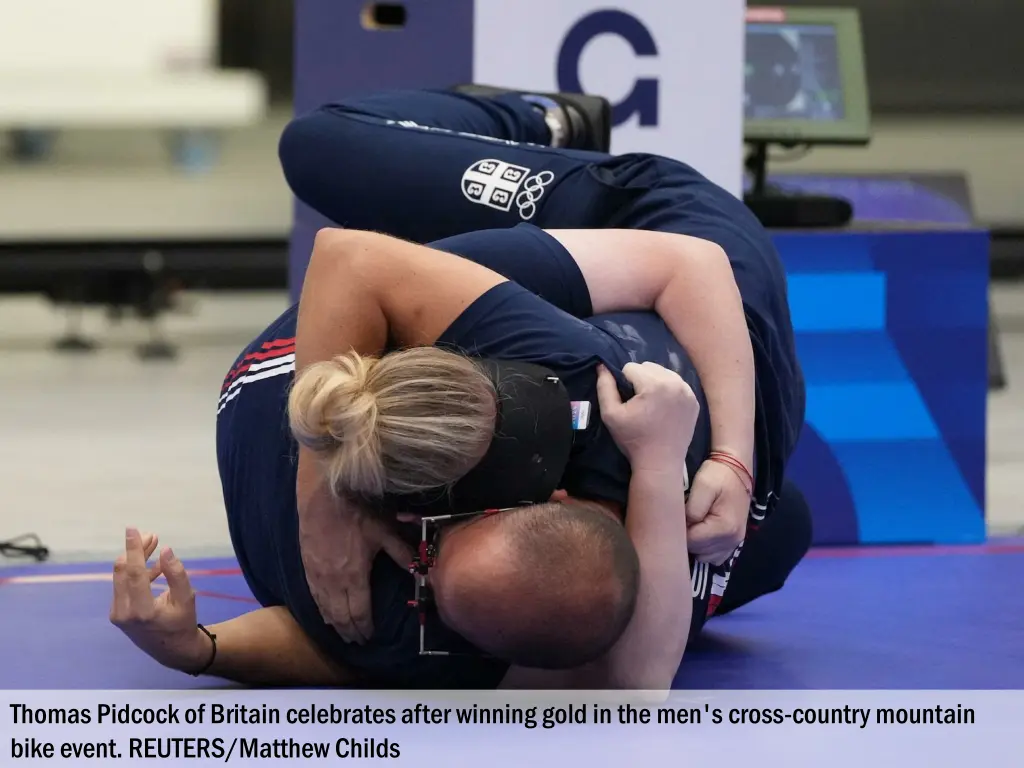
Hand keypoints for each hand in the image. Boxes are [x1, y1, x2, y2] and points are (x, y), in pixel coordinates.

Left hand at [109, 528, 210, 672]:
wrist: (172, 652)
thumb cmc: (183, 624)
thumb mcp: (187, 599)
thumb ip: (177, 574)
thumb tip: (166, 550)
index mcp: (142, 611)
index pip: (133, 573)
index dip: (133, 549)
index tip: (132, 529)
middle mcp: (124, 613)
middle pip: (124, 571)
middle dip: (136, 550)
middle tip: (152, 535)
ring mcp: (118, 614)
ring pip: (121, 577)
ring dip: (136, 559)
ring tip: (153, 544)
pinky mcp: (117, 613)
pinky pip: (123, 585)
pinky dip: (137, 573)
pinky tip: (154, 566)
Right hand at [299, 502, 413, 643]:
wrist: (323, 498)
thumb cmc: (356, 513)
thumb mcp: (384, 531)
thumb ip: (401, 552)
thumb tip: (419, 569)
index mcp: (354, 576)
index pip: (359, 612)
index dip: (365, 627)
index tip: (371, 636)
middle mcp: (334, 583)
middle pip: (341, 617)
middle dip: (350, 632)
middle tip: (358, 642)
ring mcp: (317, 577)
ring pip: (325, 610)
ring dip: (335, 625)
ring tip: (343, 635)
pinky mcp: (307, 569)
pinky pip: (314, 598)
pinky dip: (321, 612)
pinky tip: (325, 616)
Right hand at [595, 362, 699, 469]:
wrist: (660, 463)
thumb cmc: (633, 439)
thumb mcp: (611, 414)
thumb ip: (604, 387)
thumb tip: (601, 366)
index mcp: (655, 384)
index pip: (630, 368)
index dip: (623, 383)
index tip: (627, 403)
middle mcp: (675, 382)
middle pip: (649, 366)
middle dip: (640, 380)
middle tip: (638, 403)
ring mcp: (688, 391)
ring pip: (664, 373)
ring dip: (654, 382)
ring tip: (650, 404)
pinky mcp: (694, 400)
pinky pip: (677, 384)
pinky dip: (668, 390)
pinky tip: (663, 408)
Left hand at [686, 459, 749, 564]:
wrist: (736, 469)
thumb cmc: (717, 475)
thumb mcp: (702, 486)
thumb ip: (691, 510)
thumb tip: (682, 528)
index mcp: (724, 528)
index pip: (691, 542)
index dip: (679, 531)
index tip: (675, 517)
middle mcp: (732, 540)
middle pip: (698, 551)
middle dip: (687, 538)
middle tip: (683, 519)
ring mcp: (735, 543)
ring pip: (705, 557)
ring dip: (695, 545)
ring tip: (692, 525)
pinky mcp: (734, 541)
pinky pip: (716, 556)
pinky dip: (706, 549)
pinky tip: (701, 533)